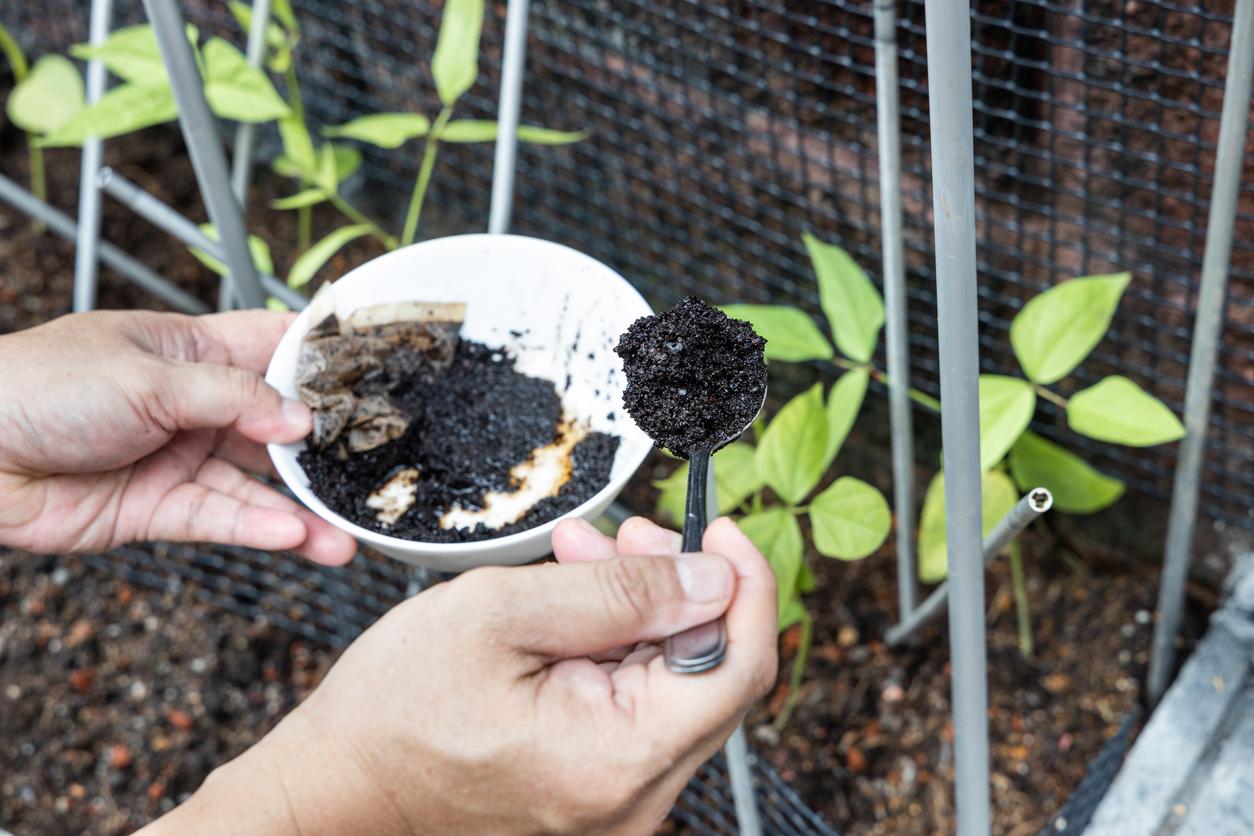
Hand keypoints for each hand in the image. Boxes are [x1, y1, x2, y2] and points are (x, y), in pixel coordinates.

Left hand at [0, 310, 354, 563]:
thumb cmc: (42, 385)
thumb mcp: (149, 377)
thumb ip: (232, 398)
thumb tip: (300, 419)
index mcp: (190, 351)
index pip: (272, 348)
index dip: (321, 361)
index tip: (375, 376)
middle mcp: (193, 406)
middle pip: (275, 426)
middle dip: (322, 450)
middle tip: (373, 471)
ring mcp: (179, 459)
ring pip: (255, 486)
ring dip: (300, 510)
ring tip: (345, 534)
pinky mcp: (158, 509)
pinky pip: (220, 519)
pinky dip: (257, 528)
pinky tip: (294, 537)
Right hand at [147, 516, 777, 833]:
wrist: (338, 785)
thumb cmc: (396, 706)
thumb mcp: (502, 614)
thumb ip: (619, 593)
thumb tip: (713, 577)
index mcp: (618, 758)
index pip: (738, 666)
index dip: (746, 585)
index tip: (720, 528)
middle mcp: (634, 799)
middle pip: (709, 674)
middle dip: (679, 586)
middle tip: (624, 532)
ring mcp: (617, 804)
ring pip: (672, 686)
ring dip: (642, 611)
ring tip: (583, 557)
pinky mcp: (596, 794)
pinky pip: (637, 711)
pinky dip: (618, 650)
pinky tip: (576, 608)